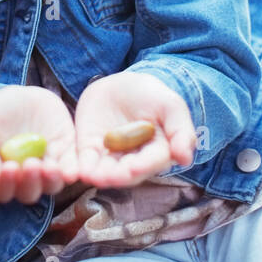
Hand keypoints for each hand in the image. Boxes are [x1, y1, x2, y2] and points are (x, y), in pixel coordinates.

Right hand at [0, 85, 78, 203]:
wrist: (19, 97)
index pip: (1, 190)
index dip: (5, 184)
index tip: (8, 167)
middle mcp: (24, 177)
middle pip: (29, 192)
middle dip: (30, 182)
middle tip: (31, 165)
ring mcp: (46, 167)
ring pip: (51, 185)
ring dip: (51, 179)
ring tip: (50, 166)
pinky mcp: (66, 155)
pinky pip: (73, 168)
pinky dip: (74, 171)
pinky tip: (72, 169)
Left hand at [74, 70, 197, 188]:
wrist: (123, 84)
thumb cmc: (152, 96)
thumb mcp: (170, 106)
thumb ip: (180, 130)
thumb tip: (185, 158)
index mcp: (157, 152)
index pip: (151, 161)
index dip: (143, 165)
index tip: (133, 168)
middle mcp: (134, 160)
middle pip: (126, 172)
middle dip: (116, 176)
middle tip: (106, 177)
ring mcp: (111, 156)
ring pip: (105, 171)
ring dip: (98, 176)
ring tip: (90, 175)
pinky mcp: (90, 149)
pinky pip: (85, 160)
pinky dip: (80, 167)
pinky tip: (75, 170)